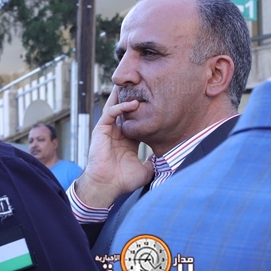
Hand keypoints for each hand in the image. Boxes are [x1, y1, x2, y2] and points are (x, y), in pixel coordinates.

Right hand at [75, 87, 154, 207]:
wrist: (107, 187)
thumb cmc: (123, 181)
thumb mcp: (145, 170)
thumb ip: (155, 163)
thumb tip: (169, 160)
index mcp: (127, 140)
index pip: (136, 120)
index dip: (144, 110)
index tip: (156, 100)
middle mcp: (117, 132)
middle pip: (124, 109)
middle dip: (131, 96)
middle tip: (142, 83)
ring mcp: (108, 130)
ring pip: (116, 106)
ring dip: (124, 95)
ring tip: (134, 83)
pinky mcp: (101, 130)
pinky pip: (110, 113)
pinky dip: (120, 107)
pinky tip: (132, 103)